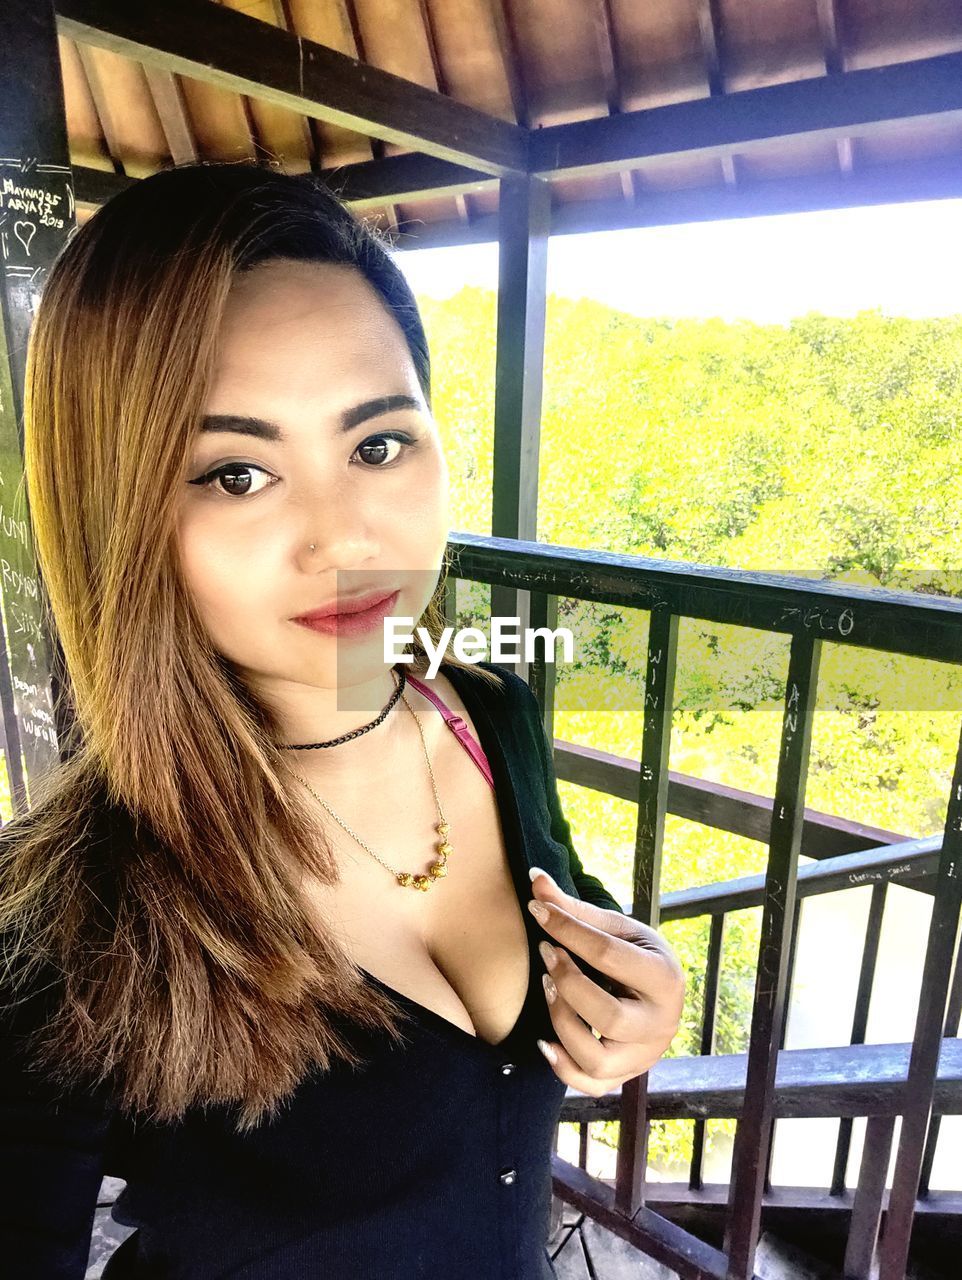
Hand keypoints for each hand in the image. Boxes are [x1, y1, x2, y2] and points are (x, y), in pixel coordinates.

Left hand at [527, 866, 685, 1096]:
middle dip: (568, 985)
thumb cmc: (637, 956)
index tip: (538, 911)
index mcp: (665, 977)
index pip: (608, 954)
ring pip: (597, 1059)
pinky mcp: (626, 1076)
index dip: (567, 929)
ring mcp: (644, 1056)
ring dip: (562, 1023)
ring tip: (548, 990)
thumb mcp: (617, 929)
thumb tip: (534, 877)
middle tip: (547, 956)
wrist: (663, 995)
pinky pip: (591, 1086)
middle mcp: (661, 1023)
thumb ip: (575, 909)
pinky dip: (563, 1068)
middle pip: (607, 1017)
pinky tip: (545, 1041)